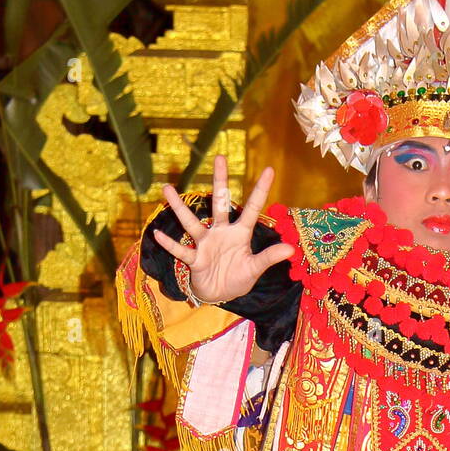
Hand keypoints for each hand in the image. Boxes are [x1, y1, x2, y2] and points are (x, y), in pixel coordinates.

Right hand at [152, 155, 293, 303]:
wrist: (219, 294)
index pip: (252, 208)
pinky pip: (182, 251)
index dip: (261, 190)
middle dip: (221, 181)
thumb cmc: (237, 277)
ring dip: (179, 208)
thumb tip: (291, 249)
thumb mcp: (255, 268)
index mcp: (240, 234)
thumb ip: (269, 257)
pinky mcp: (195, 259)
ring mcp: (206, 243)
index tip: (269, 169)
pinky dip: (170, 245)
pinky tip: (158, 234)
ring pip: (192, 222)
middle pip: (220, 203)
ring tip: (166, 189)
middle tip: (220, 157)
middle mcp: (221, 232)